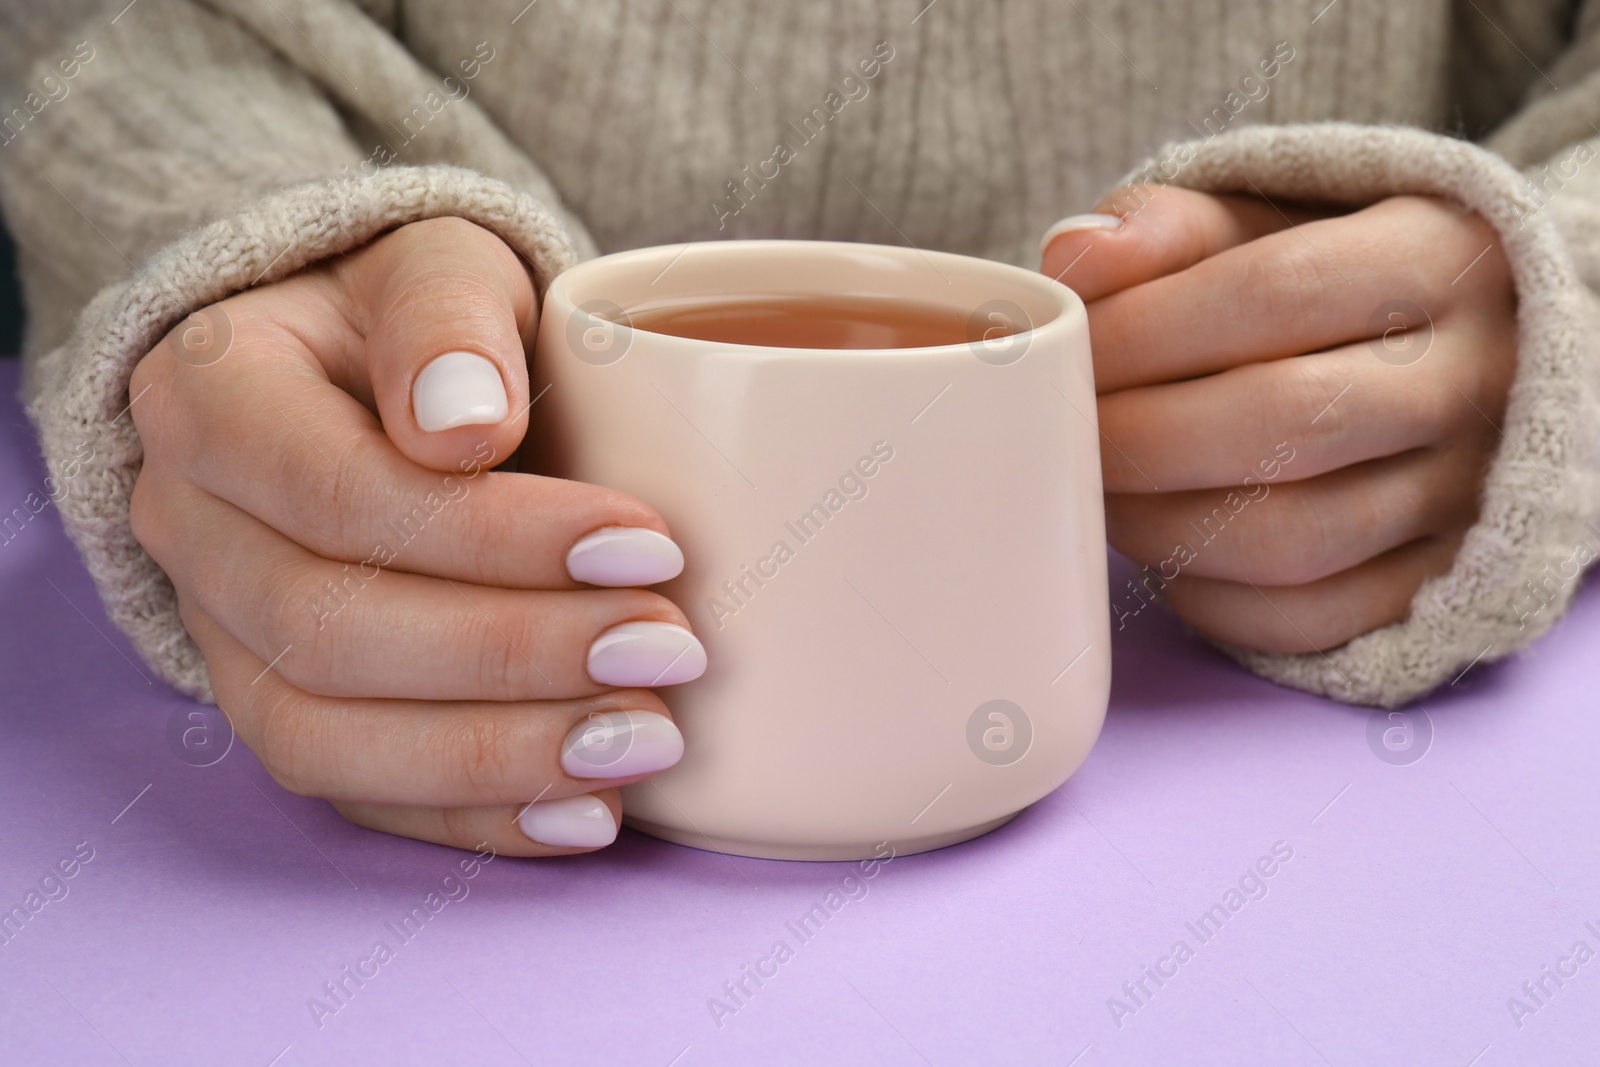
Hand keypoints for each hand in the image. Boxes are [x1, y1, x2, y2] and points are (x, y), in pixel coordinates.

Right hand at [129, 217, 704, 854]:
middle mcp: (190, 527)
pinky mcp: (277, 702)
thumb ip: (449, 321)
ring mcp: (222, 631)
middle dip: (514, 654)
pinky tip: (585, 813)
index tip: (648, 544)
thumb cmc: (414, 313)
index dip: (495, 537)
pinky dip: (469, 817)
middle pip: (329, 629)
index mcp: (209, 397)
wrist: (361, 371)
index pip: (336, 492)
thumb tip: (464, 426)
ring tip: (644, 743)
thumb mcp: (439, 262)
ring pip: (322, 736)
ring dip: (495, 757)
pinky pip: (349, 793)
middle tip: (669, 650)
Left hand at [1040, 187, 1516, 652]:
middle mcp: (1478, 380)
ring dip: (1158, 524)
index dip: (1145, 331)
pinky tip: (1166, 549)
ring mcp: (1470, 495)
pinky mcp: (1442, 587)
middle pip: (1282, 423)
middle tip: (1069, 435)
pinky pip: (1307, 620)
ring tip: (1103, 491)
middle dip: (1139, 436)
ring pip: (1290, 538)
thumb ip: (1167, 228)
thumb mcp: (1262, 225)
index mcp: (1440, 257)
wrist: (1452, 361)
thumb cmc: (1326, 286)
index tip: (1072, 354)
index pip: (1274, 292)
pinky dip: (1210, 598)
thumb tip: (1072, 258)